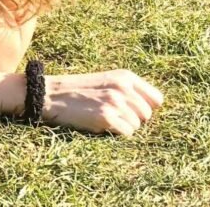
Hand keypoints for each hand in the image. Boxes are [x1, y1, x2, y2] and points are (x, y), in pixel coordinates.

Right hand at [41, 69, 164, 136]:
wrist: (52, 94)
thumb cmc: (80, 90)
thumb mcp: (107, 81)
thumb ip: (129, 90)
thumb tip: (151, 109)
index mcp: (125, 76)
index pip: (157, 99)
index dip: (147, 108)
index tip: (135, 111)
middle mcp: (123, 87)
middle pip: (147, 115)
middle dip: (135, 119)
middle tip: (115, 116)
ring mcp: (115, 102)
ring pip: (137, 125)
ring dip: (124, 126)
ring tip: (106, 119)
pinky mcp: (107, 117)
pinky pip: (127, 132)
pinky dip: (117, 133)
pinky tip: (103, 125)